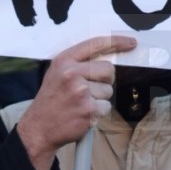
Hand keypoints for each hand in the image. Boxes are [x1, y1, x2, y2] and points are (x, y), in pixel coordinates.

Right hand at [16, 36, 134, 169]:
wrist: (39, 128)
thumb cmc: (51, 100)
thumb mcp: (57, 73)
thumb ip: (79, 63)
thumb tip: (108, 56)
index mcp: (64, 61)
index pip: (95, 44)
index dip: (117, 42)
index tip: (131, 43)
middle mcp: (72, 73)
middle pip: (108, 70)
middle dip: (105, 80)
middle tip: (90, 90)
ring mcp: (81, 92)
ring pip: (108, 90)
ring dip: (99, 99)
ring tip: (81, 104)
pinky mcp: (88, 109)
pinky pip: (106, 107)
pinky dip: (98, 112)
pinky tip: (83, 114)